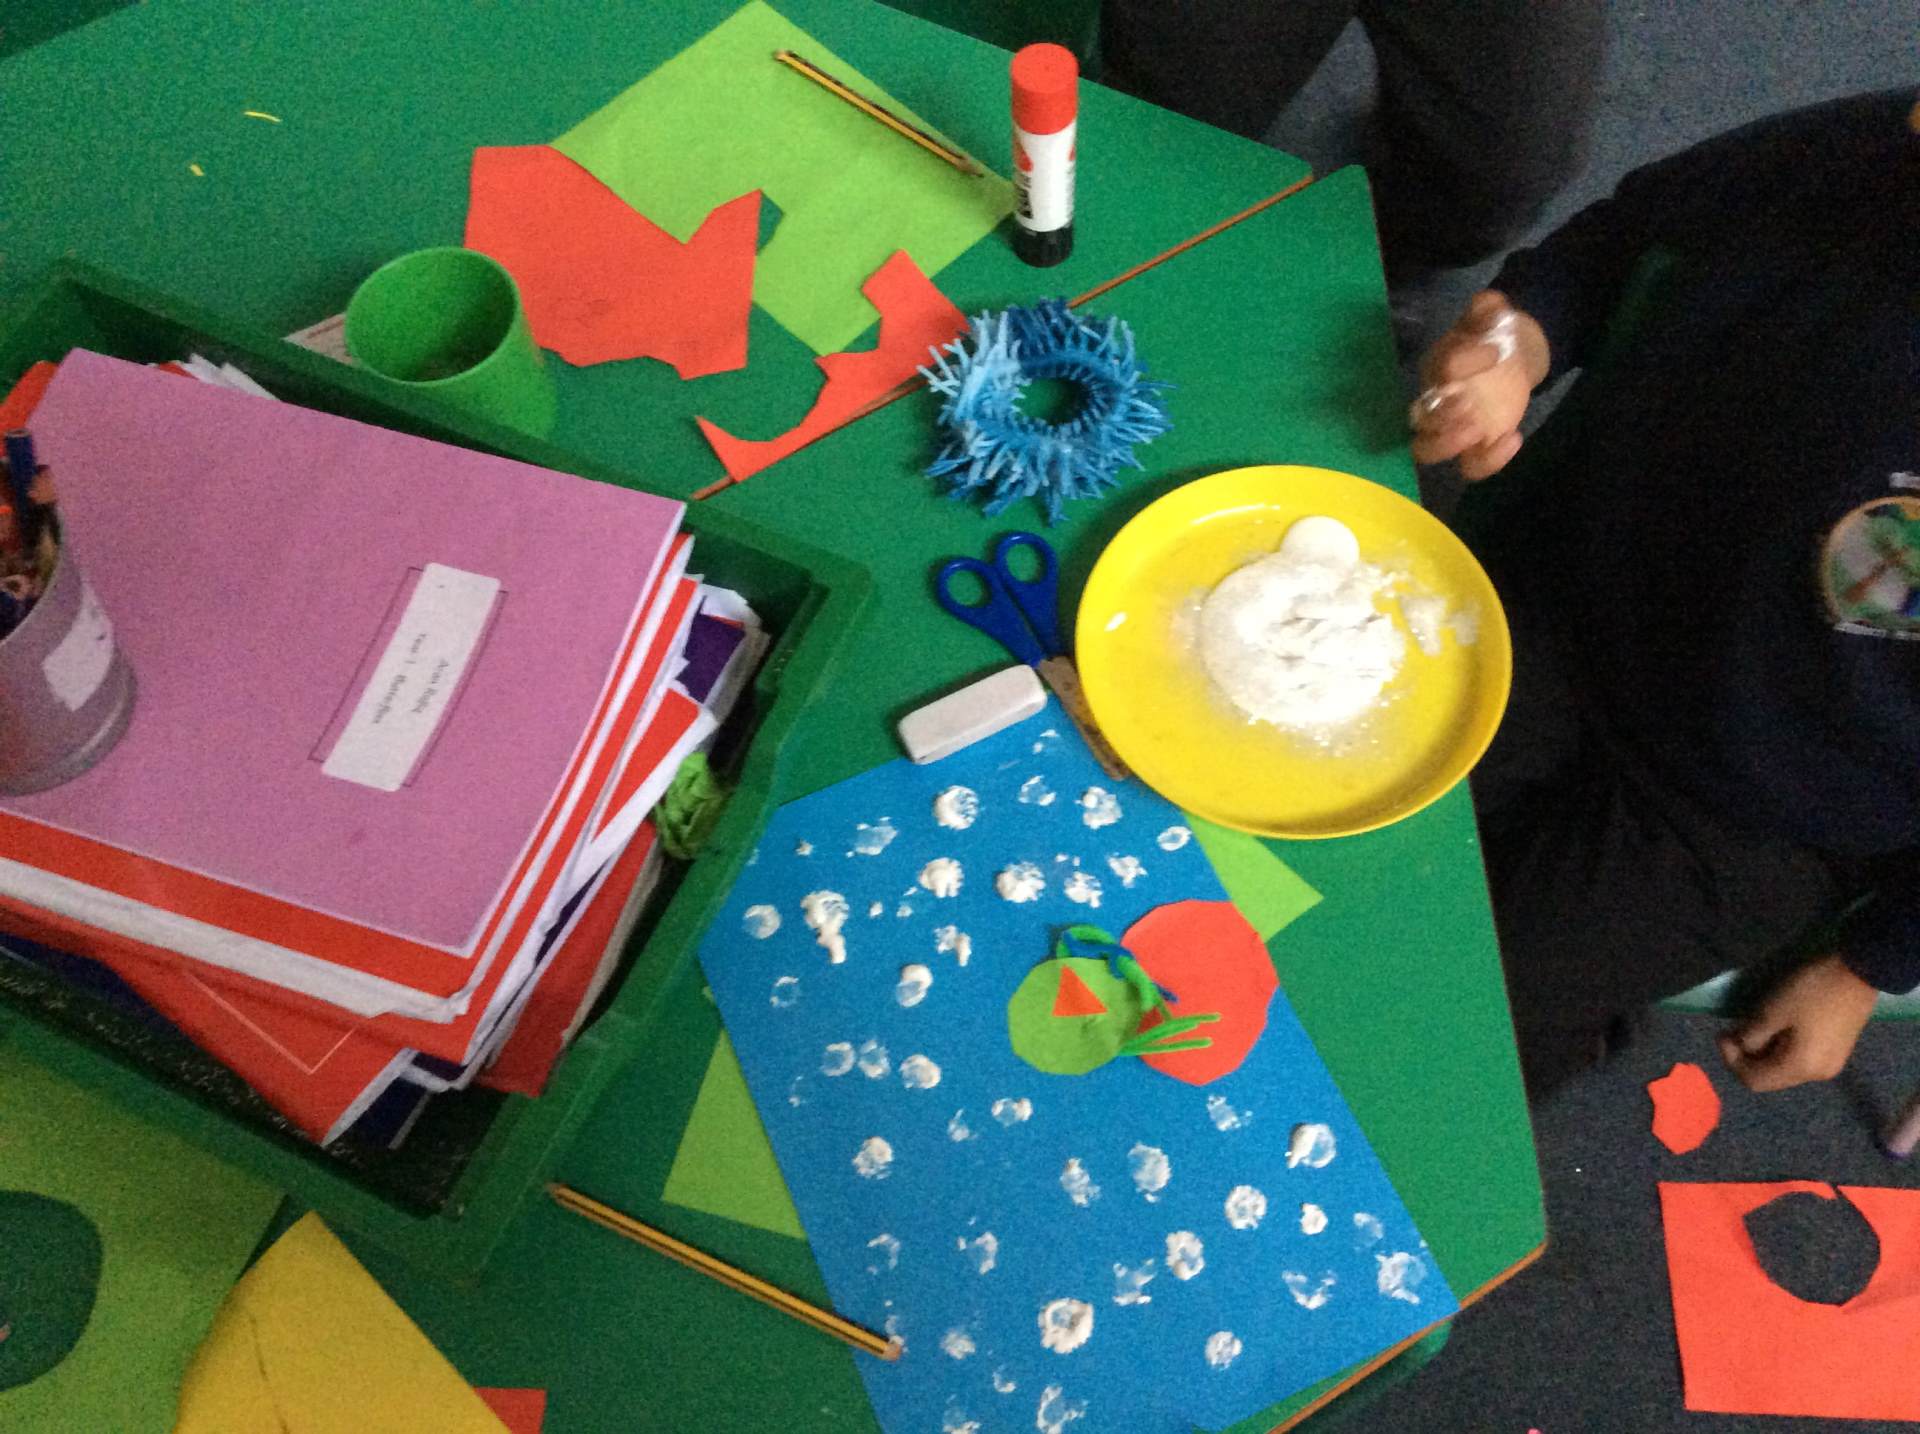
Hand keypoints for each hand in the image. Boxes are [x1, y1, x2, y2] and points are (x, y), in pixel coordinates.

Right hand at [1408, 291, 1549, 480]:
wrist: (1514, 358)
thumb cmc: (1494, 336)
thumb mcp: (1492, 314)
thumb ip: (1487, 308)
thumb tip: (1489, 310)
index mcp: (1438, 366)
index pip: (1440, 368)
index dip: (1464, 361)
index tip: (1496, 352)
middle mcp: (1435, 401)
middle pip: (1417, 421)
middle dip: (1439, 418)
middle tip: (1469, 405)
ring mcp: (1453, 427)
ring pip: (1426, 450)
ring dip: (1447, 444)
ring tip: (1478, 430)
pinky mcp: (1476, 445)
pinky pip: (1469, 466)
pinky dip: (1489, 461)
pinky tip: (1514, 438)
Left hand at [1718, 954, 1879, 1091]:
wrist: (1860, 971)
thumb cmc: (1811, 991)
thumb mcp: (1772, 1011)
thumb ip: (1751, 1035)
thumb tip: (1741, 1047)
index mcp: (1801, 1068)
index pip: (1754, 1081)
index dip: (1731, 1061)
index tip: (1722, 1033)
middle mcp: (1817, 1075)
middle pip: (1770, 1077)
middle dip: (1745, 1057)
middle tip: (1733, 1030)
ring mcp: (1830, 1063)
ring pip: (1784, 1068)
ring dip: (1762, 1051)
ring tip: (1752, 1026)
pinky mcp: (1837, 1050)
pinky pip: (1799, 1058)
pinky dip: (1780, 1047)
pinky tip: (1775, 1026)